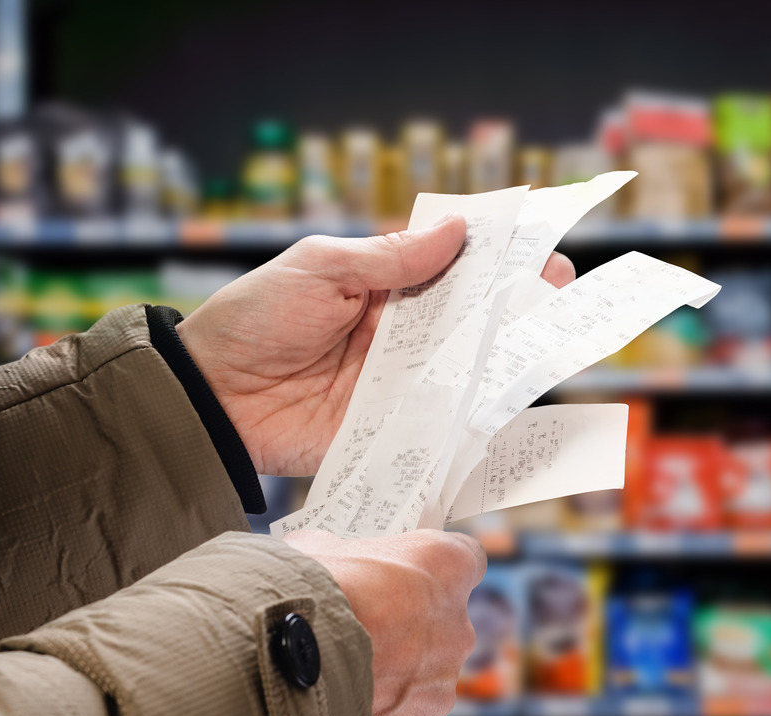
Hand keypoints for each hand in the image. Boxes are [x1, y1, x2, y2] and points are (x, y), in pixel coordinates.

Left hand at [176, 218, 576, 475]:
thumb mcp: (319, 269)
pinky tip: (513, 410)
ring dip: (508, 360)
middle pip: (473, 319)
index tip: (542, 250)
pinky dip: (477, 420)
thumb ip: (389, 258)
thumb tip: (457, 230)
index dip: (499, 258)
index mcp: (383, 285)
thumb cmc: (253, 319)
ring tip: (552, 345)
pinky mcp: (391, 429)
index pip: (454, 267)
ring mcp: (399, 383)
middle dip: (519, 306)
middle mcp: (400, 334)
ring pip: (468, 370)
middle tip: (560, 293)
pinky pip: (442, 424)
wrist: (210, 397)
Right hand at [281, 528, 485, 715]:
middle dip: (408, 627)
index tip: (410, 574)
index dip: (434, 569)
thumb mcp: (318, 549)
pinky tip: (339, 708)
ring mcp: (442, 683)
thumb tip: (327, 559)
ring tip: (341, 675)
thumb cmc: (306, 592)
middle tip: (363, 629)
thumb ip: (342, 554)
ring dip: (392, 675)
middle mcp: (457, 626)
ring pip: (423, 677)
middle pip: (443, 624)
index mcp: (445, 568)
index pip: (465, 559)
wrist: (281, 664)